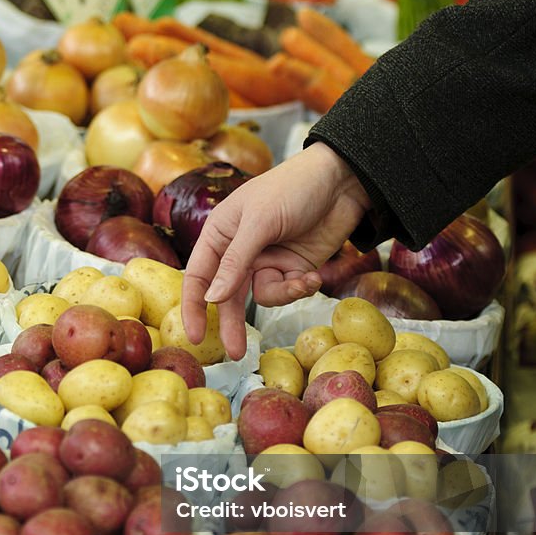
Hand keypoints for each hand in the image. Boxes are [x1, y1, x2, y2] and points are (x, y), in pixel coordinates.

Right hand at [181, 142, 371, 358]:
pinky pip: (287, 291)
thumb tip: (212, 299)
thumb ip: (235, 262)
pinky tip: (315, 274)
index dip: (194, 306)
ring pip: (263, 296)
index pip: (199, 275)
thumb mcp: (259, 222)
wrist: (341, 180)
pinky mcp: (292, 268)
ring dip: (283, 294)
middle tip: (235, 354)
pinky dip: (301, 287)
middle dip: (234, 324)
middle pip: (229, 296)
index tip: (195, 335)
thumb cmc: (293, 188)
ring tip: (303, 281)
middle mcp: (239, 250)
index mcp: (220, 233)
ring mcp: (267, 260)